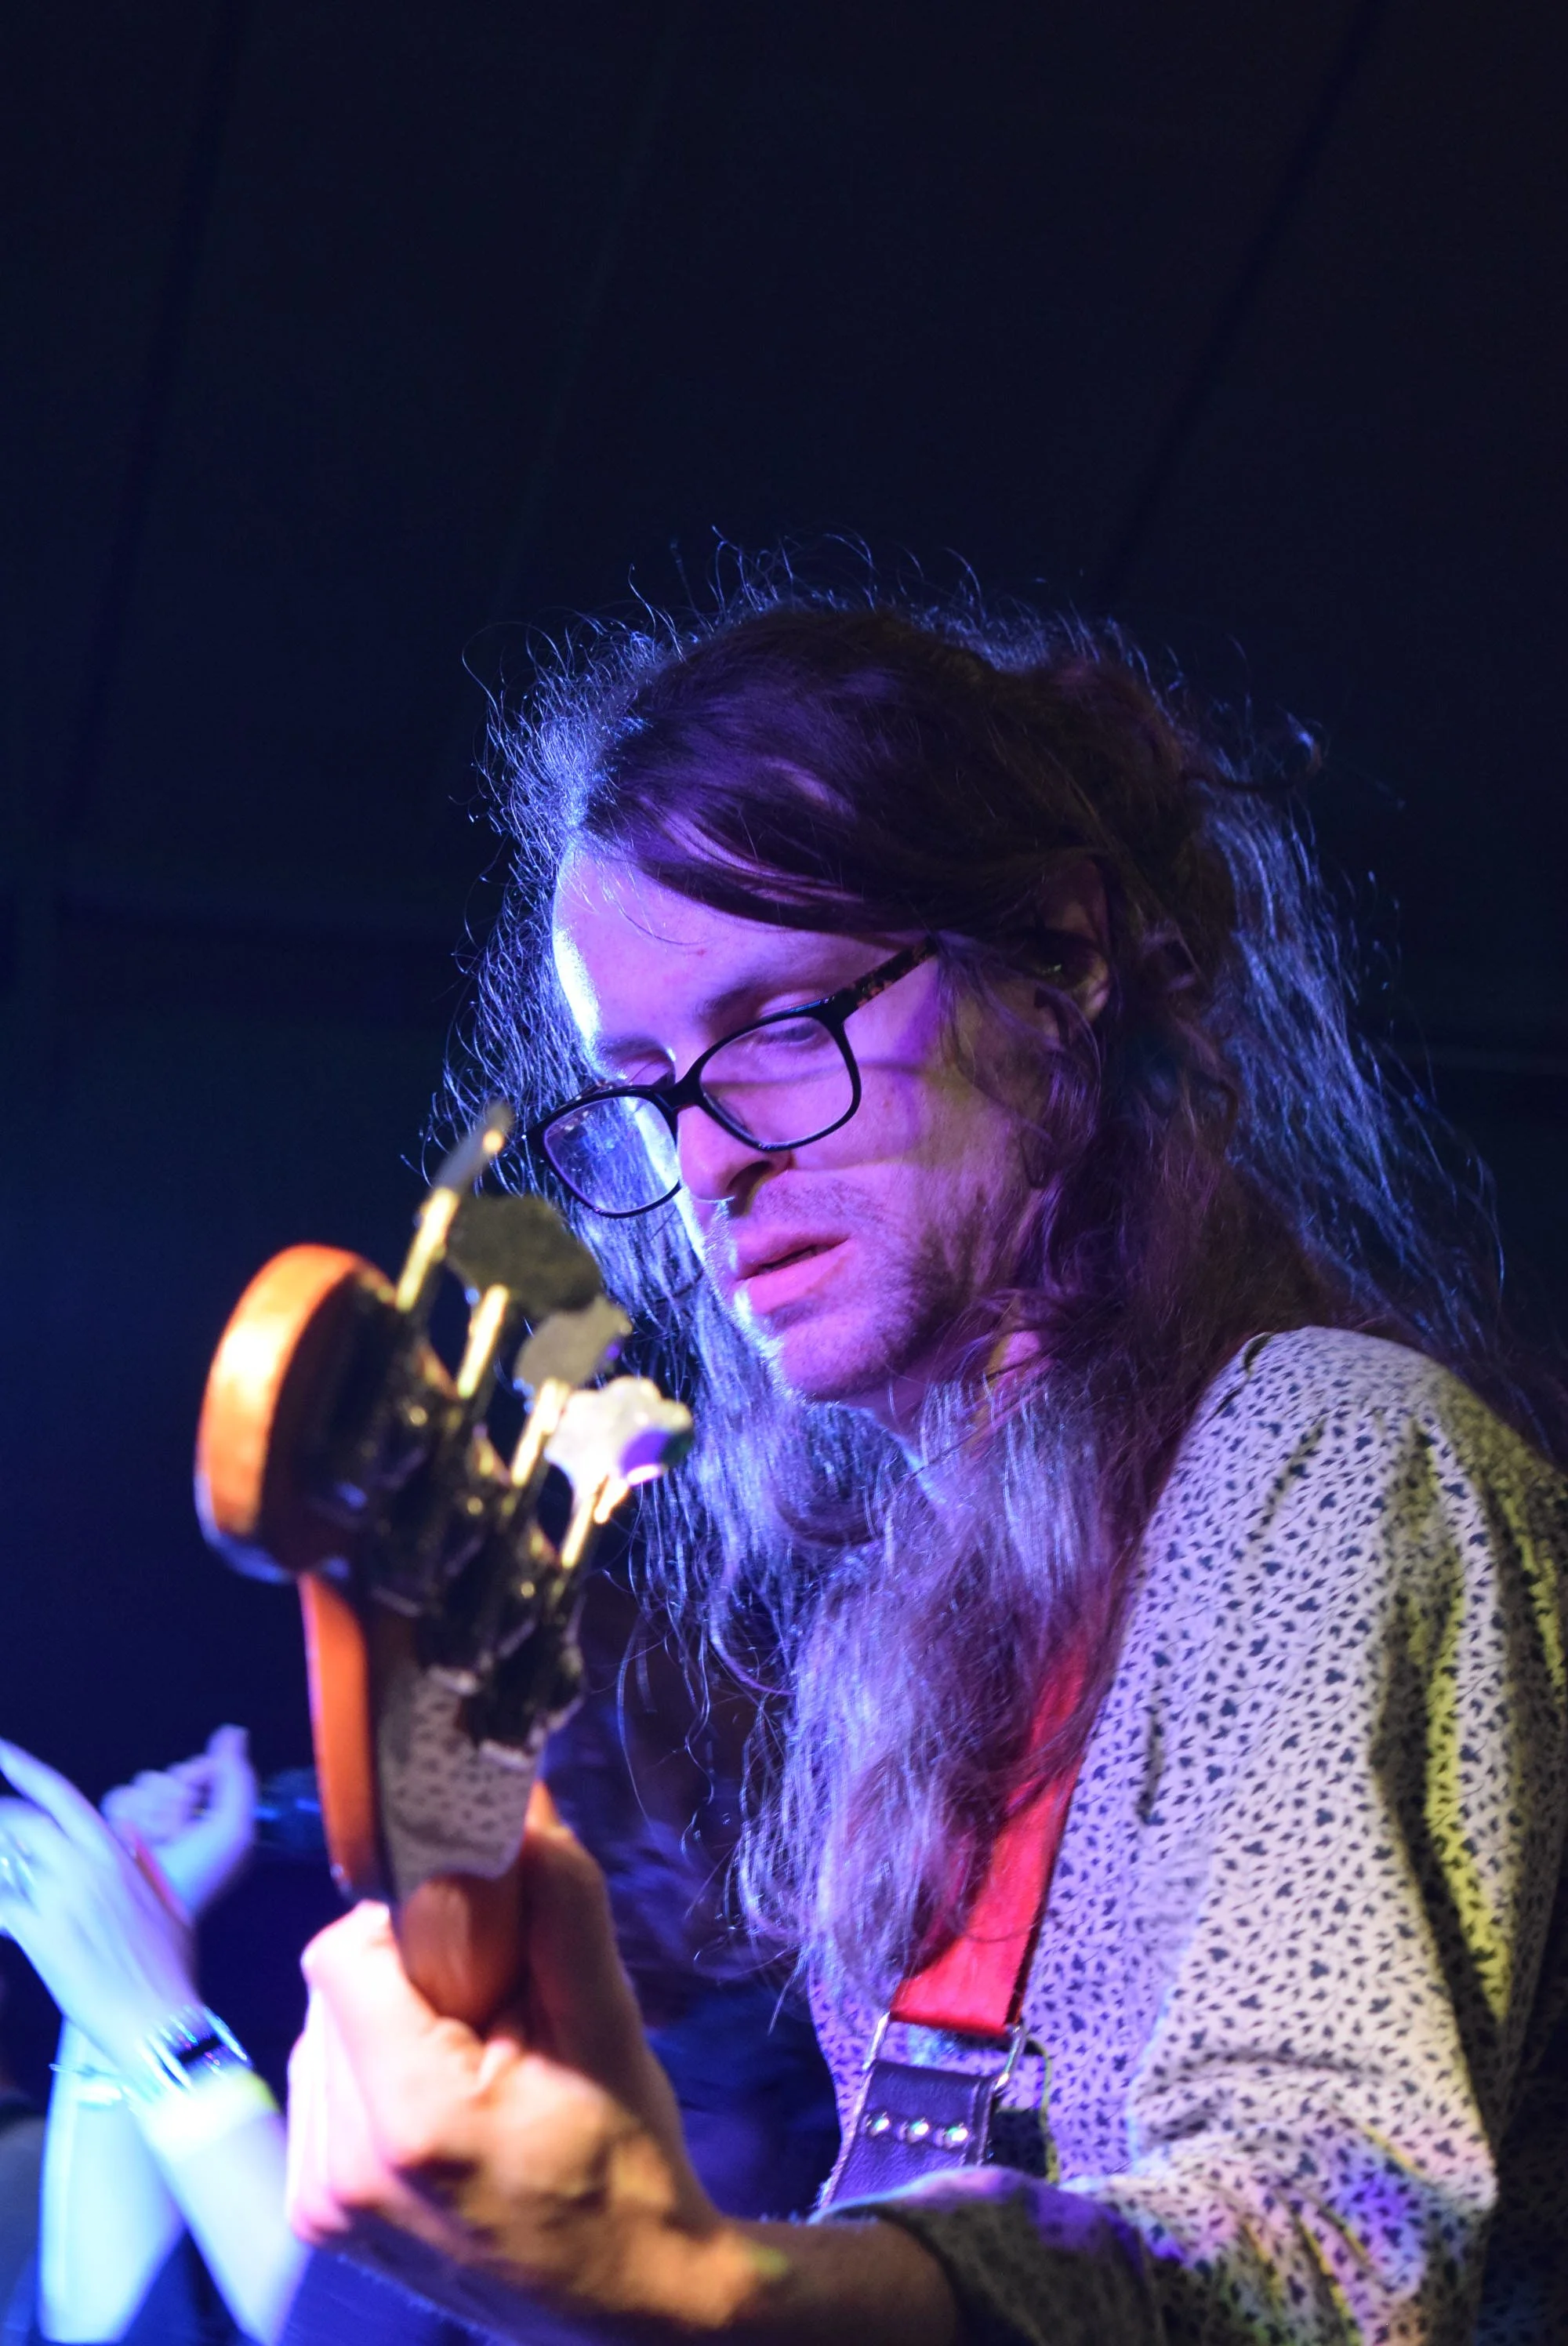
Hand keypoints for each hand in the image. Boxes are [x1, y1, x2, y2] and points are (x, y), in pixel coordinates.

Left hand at [0, 1740, 197, 2071]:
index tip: (1, 1749)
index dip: (24, 1767)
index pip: (61, 1795)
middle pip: (23, 1824)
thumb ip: (141, 1861)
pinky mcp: (37, 1936)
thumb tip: (125, 1832)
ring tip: (4, 1867)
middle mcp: (83, 1867)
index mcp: (114, 1853)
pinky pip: (0, 1905)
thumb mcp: (167, 1901)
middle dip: (3, 1823)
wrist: (156, 2016)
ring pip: (7, 1861)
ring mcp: (58, 1900)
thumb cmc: (168, 1962)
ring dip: (1, 1860)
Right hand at [103, 1725, 256, 1916]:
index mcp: (210, 1812)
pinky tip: (134, 1841)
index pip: (199, 1767)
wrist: (154, 1909)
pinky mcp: (114, 1829)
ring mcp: (145, 1822)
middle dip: (173, 1799)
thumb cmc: (200, 1875)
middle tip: (177, 1830)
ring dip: (150, 1812)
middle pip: (169, 1774)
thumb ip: (236, 1776)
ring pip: (142, 1784)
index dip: (197, 1773)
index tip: (196, 1793)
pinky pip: (117, 1797)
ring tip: (156, 1842)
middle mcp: (178, 1815)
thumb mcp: (233, 1828)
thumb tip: (234, 1731)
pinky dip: (126, 1818)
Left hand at [287, 1783, 764, 2331]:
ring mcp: (321, 2202)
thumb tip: (523, 1803)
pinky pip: (324, 2089)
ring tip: (475, 2059)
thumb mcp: (608, 2024)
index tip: (479, 1938)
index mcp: (409, 2118)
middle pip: (335, 1989)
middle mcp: (341, 2167)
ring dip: (390, 2021)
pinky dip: (375, 2073)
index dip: (410, 1920)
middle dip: (410, 1972)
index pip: (344, 1950)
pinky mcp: (317, 2218)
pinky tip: (442, 2100)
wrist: (628, 2304)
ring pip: (326, 2033)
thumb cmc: (625, 2167)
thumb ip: (560, 1905)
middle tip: (494, 2006)